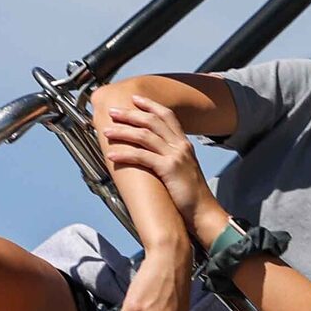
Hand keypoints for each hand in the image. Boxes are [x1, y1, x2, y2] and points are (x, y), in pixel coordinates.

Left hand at [101, 98, 219, 232]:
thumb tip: (152, 154)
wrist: (203, 211)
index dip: (150, 105)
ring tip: (106, 131)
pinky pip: (142, 156)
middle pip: (152, 121)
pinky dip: (125, 154)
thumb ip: (171, 158)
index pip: (167, 115)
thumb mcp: (183, 170)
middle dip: (130, 114)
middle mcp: (180, 146)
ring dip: (122, 131)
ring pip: (144, 135)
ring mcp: (175, 156)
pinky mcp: (169, 169)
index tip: (135, 99)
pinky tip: (112, 155)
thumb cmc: (191, 195)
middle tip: (113, 111)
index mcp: (184, 144)